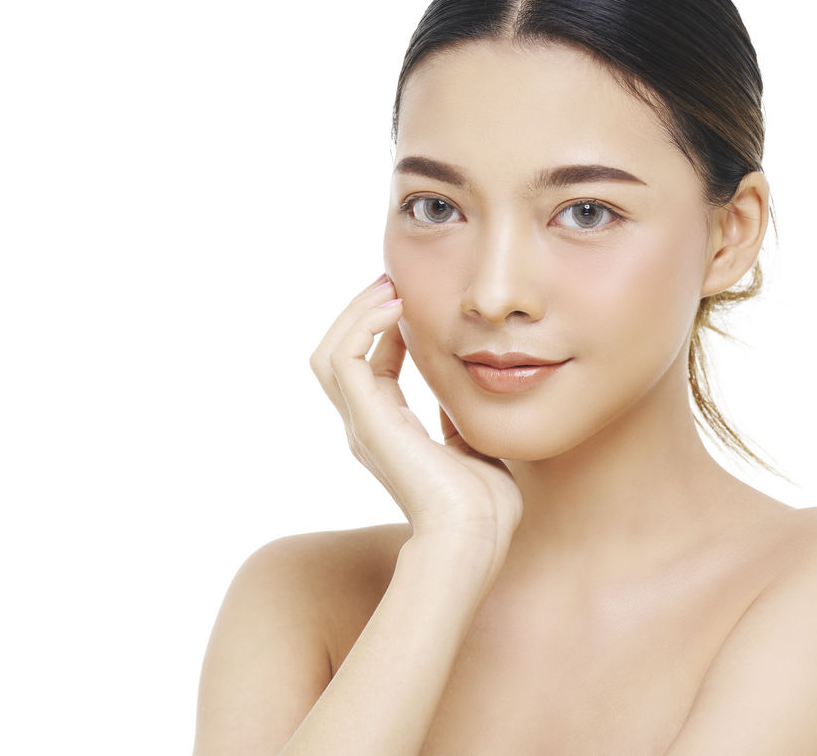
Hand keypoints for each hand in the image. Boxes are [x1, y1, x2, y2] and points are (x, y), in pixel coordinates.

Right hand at [309, 276, 522, 554]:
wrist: (476, 535)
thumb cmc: (484, 504)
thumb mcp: (473, 444)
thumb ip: (459, 417)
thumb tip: (467, 389)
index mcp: (389, 431)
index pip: (373, 367)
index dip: (388, 330)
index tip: (412, 301)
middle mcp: (366, 426)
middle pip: (339, 354)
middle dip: (362, 313)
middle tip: (391, 281)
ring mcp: (361, 424)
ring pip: (331, 351)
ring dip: (356, 312)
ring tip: (388, 286)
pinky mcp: (367, 419)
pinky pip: (345, 358)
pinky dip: (362, 326)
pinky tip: (394, 308)